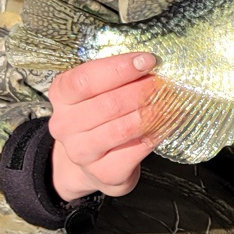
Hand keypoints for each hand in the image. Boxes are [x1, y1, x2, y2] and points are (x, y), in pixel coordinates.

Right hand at [47, 53, 160, 200]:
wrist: (92, 161)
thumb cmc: (99, 116)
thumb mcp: (97, 90)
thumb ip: (116, 75)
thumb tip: (150, 62)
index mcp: (61, 95)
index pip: (85, 80)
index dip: (119, 69)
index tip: (148, 60)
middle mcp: (65, 125)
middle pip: (108, 104)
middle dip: (143, 90)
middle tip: (165, 82)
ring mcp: (81, 152)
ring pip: (123, 128)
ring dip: (153, 112)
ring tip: (171, 100)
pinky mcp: (104, 173)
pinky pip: (136, 150)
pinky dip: (157, 134)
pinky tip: (168, 123)